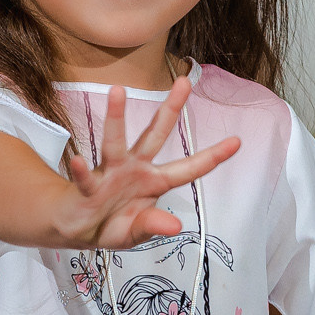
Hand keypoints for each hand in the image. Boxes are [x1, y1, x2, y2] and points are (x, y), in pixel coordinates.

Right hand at [59, 79, 238, 249]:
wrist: (77, 230)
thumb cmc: (110, 225)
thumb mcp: (136, 233)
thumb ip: (154, 227)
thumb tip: (176, 226)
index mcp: (154, 182)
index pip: (189, 168)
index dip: (212, 156)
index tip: (237, 141)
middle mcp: (135, 169)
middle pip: (155, 135)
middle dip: (170, 109)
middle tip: (183, 82)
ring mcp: (110, 174)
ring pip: (115, 143)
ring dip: (116, 118)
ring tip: (118, 92)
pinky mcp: (88, 187)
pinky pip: (85, 178)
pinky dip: (80, 171)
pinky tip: (77, 160)